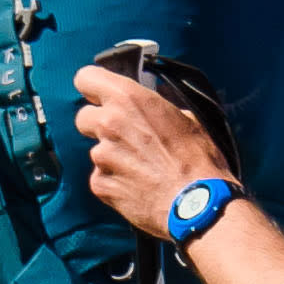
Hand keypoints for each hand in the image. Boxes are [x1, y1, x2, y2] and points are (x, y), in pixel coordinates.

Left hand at [74, 63, 230, 242]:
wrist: (197, 206)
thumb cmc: (199, 161)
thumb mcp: (188, 119)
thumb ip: (159, 106)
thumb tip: (154, 102)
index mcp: (130, 99)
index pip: (86, 78)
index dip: (93, 87)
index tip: (100, 96)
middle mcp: (109, 123)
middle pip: (84, 117)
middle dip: (99, 125)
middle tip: (124, 137)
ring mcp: (101, 156)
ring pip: (96, 151)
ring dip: (112, 157)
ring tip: (142, 169)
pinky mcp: (100, 184)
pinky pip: (101, 178)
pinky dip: (115, 182)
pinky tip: (138, 187)